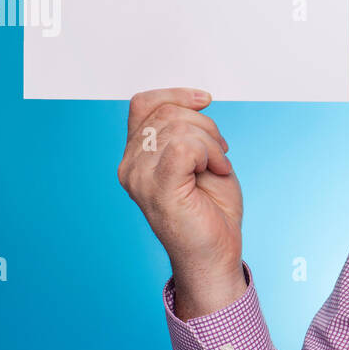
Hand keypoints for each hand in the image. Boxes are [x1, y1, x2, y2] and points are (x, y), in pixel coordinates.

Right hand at [117, 87, 246, 316]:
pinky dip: (211, 154)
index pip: (142, 103)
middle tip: (218, 155)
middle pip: (167, 112)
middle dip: (205, 126)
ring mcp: (140, 178)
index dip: (176, 94)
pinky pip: (187, 146)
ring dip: (212, 143)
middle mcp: (130, 166)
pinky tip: (215, 172)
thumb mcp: (199, 158)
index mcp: (135, 157)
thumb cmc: (210, 212)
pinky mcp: (159, 188)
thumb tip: (192, 101)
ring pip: (180, 127)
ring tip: (216, 168)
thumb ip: (186, 129)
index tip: (205, 100)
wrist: (215, 255)